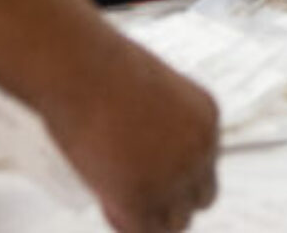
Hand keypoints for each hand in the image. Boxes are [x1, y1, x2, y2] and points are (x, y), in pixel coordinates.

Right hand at [43, 37, 219, 232]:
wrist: (79, 70)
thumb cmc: (99, 70)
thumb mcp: (142, 94)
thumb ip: (153, 125)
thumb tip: (138, 152)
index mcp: (206, 119)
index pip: (205, 163)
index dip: (178, 174)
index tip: (149, 171)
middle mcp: (200, 149)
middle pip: (201, 196)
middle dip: (172, 200)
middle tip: (136, 193)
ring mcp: (174, 177)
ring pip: (176, 222)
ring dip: (151, 218)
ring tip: (118, 202)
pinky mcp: (142, 199)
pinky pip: (142, 230)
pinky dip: (124, 223)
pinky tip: (107, 206)